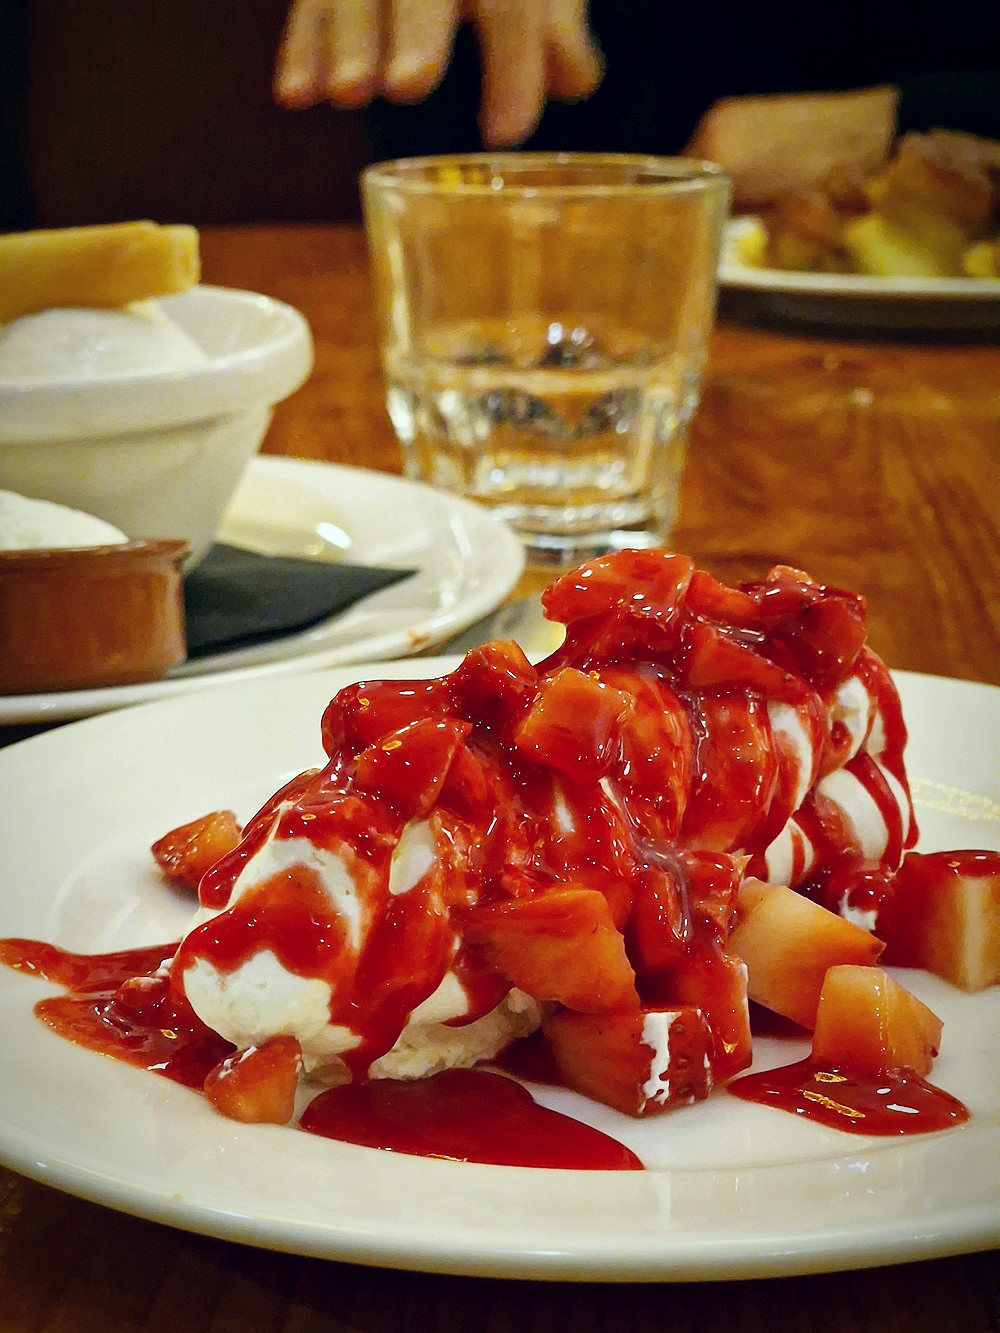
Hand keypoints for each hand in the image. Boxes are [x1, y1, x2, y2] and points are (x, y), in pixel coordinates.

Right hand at [273, 0, 602, 146]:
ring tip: (346, 95)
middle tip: (409, 84)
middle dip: (417, 32)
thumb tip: (576, 81)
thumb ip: (556, 28)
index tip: (505, 134)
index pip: (507, 5)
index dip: (511, 68)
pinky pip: (309, 1)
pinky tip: (295, 97)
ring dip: (344, 42)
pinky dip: (300, 48)